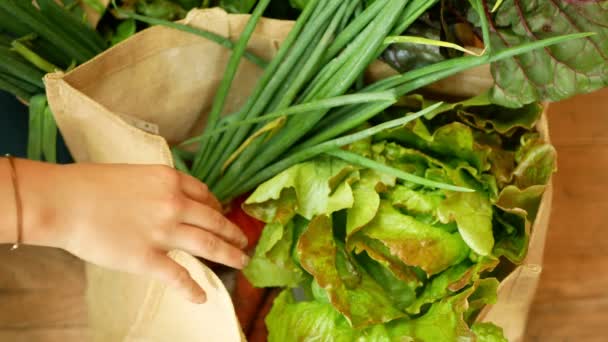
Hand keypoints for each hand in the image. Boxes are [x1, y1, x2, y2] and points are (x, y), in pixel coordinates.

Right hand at [17, 160, 247, 302]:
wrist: (64, 201)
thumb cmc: (91, 185)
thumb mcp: (135, 175)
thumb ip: (158, 188)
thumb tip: (171, 201)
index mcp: (171, 180)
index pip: (205, 195)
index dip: (217, 207)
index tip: (222, 215)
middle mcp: (175, 204)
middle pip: (214, 221)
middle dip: (233, 233)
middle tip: (244, 242)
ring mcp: (164, 232)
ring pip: (208, 245)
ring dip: (229, 255)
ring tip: (241, 262)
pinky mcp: (148, 258)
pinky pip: (179, 276)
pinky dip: (193, 289)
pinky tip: (202, 297)